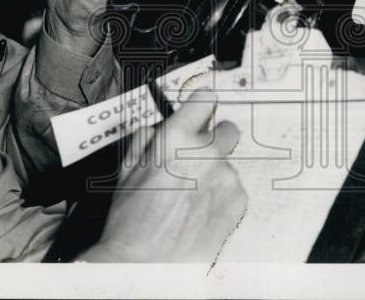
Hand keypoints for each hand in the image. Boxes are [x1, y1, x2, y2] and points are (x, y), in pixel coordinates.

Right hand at [80, 88, 246, 262]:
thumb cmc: (131, 222)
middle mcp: (205, 152)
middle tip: (195, 160)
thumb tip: (158, 125)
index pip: (204, 99)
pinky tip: (200, 211)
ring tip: (190, 198)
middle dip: (213, 140)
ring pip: (227, 164)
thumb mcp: (127, 168)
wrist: (144, 265)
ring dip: (214, 174)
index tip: (201, 108)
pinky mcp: (238, 201)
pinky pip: (234, 188)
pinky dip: (221, 197)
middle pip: (226, 129)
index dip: (201, 104)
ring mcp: (225, 177)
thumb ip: (146, 137)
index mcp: (175, 138)